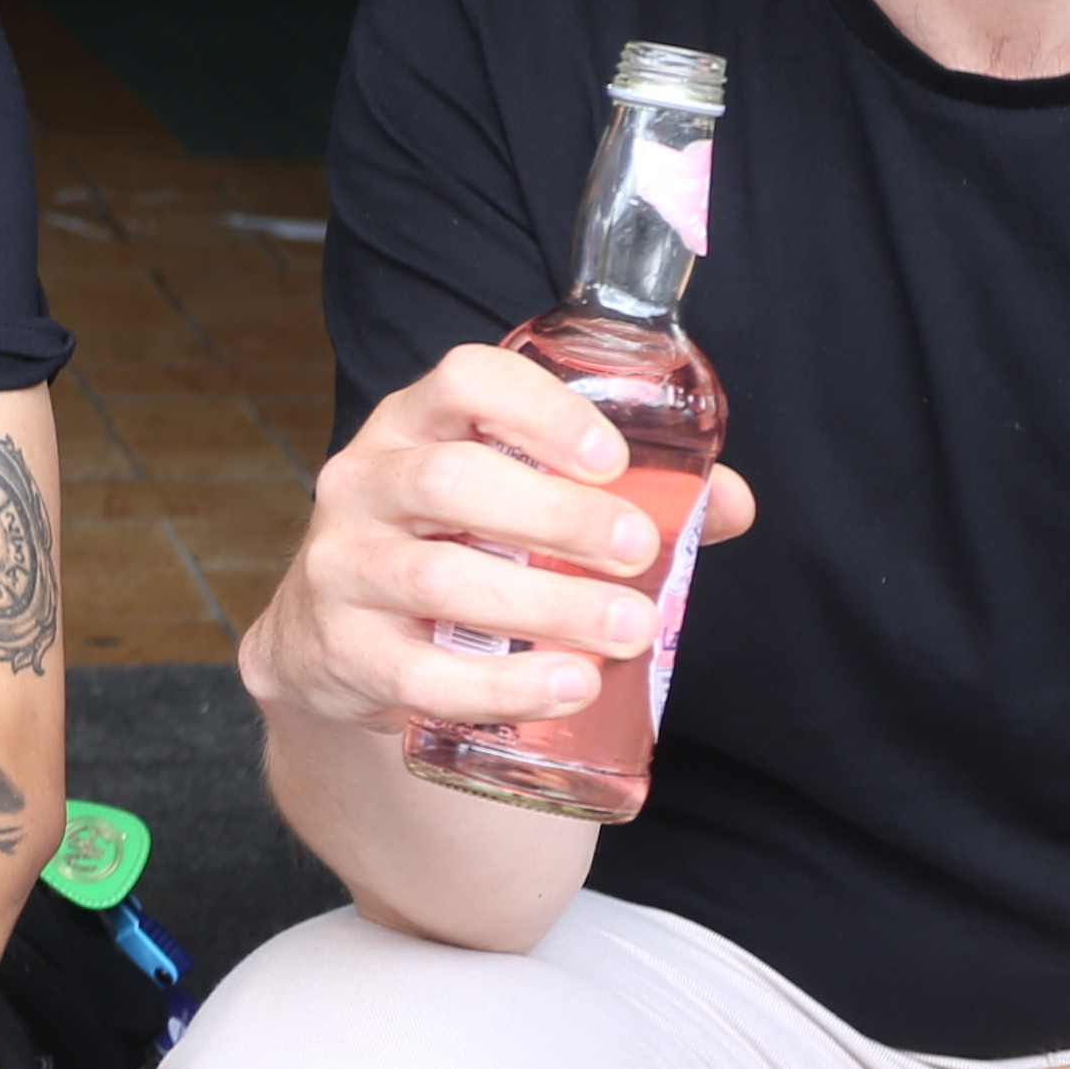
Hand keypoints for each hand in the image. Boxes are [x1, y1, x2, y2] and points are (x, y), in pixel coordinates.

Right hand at [246, 342, 758, 741]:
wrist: (340, 646)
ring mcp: (341, 568)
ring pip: (437, 579)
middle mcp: (363, 483)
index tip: (614, 458)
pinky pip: (420, 673)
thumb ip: (620, 498)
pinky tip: (570, 686)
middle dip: (558, 515)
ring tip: (630, 629)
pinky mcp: (340, 653)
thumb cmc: (453, 549)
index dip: (540, 409)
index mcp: (413, 425)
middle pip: (451, 480)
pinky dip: (503, 687)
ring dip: (545, 606)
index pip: (462, 381)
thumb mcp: (512, 506)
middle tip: (640, 549)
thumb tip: (729, 503)